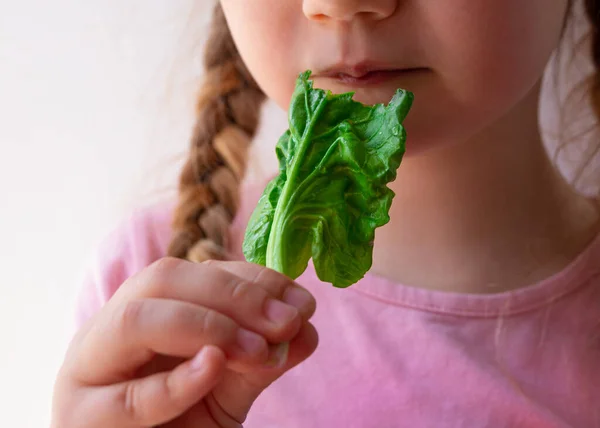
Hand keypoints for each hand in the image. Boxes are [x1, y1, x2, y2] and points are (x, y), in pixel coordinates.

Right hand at [51, 258, 317, 426]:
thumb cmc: (180, 423)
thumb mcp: (229, 386)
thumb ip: (261, 358)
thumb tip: (307, 330)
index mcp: (147, 309)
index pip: (198, 273)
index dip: (253, 280)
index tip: (301, 302)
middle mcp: (112, 327)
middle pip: (162, 279)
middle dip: (233, 294)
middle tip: (287, 320)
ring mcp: (89, 370)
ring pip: (135, 321)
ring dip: (208, 325)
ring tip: (259, 349)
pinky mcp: (83, 419)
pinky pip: (127, 397)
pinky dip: (179, 380)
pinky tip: (215, 367)